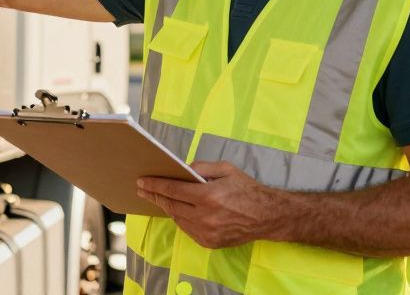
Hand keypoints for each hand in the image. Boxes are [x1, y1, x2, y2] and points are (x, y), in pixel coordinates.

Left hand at [137, 161, 281, 248]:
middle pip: (171, 206)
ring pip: (178, 219)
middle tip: (142, 189)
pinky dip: (181, 219)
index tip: (142, 181)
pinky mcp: (209, 242)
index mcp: (209, 196)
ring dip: (167, 208)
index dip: (155, 185)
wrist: (267, 216)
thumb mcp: (226, 169)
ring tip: (158, 198)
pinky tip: (177, 210)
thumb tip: (181, 169)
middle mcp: (205, 216)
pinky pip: (187, 229)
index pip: (173, 189)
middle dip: (155, 196)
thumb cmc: (247, 190)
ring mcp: (206, 232)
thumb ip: (201, 167)